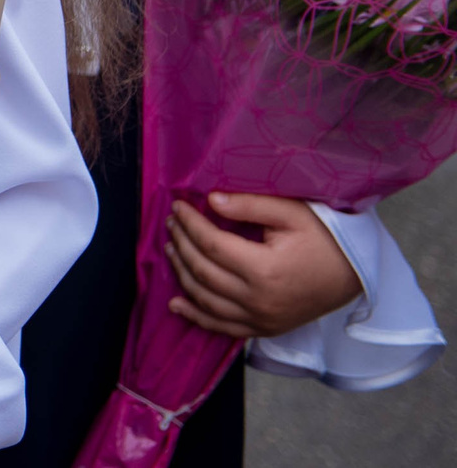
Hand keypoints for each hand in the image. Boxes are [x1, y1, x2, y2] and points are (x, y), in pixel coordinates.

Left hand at [169, 192, 362, 338]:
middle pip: (203, 271)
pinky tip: (176, 304)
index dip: (190, 224)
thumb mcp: (292, 213)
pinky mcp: (266, 329)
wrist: (357, 274)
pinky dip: (196, 316)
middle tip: (172, 223)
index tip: (178, 206)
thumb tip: (210, 200)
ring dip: (182, 274)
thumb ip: (249, 205)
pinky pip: (223, 328)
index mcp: (265, 270)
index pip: (211, 245)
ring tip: (172, 249)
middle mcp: (260, 300)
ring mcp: (262, 319)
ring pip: (206, 300)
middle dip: (181, 244)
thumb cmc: (327, 239)